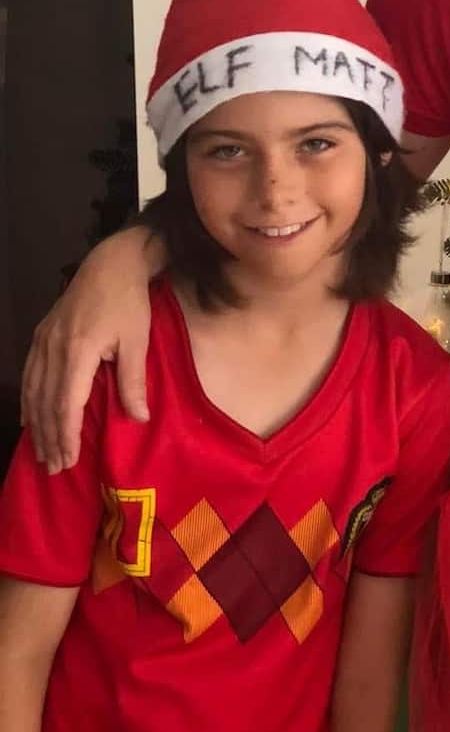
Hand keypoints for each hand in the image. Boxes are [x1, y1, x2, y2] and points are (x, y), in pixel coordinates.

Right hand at [20, 229, 154, 472]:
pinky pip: (29, 375)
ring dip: (37, 424)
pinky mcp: (41, 335)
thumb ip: (133, 380)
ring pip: (33, 391)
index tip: (68, 460)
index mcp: (78, 352)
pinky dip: (29, 401)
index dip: (66, 435)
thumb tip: (138, 418)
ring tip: (42, 452)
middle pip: (45, 403)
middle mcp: (53, 348)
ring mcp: (43, 341)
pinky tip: (30, 418)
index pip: (66, 404)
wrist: (111, 263)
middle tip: (54, 468)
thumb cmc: (129, 302)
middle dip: (49, 438)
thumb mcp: (137, 340)